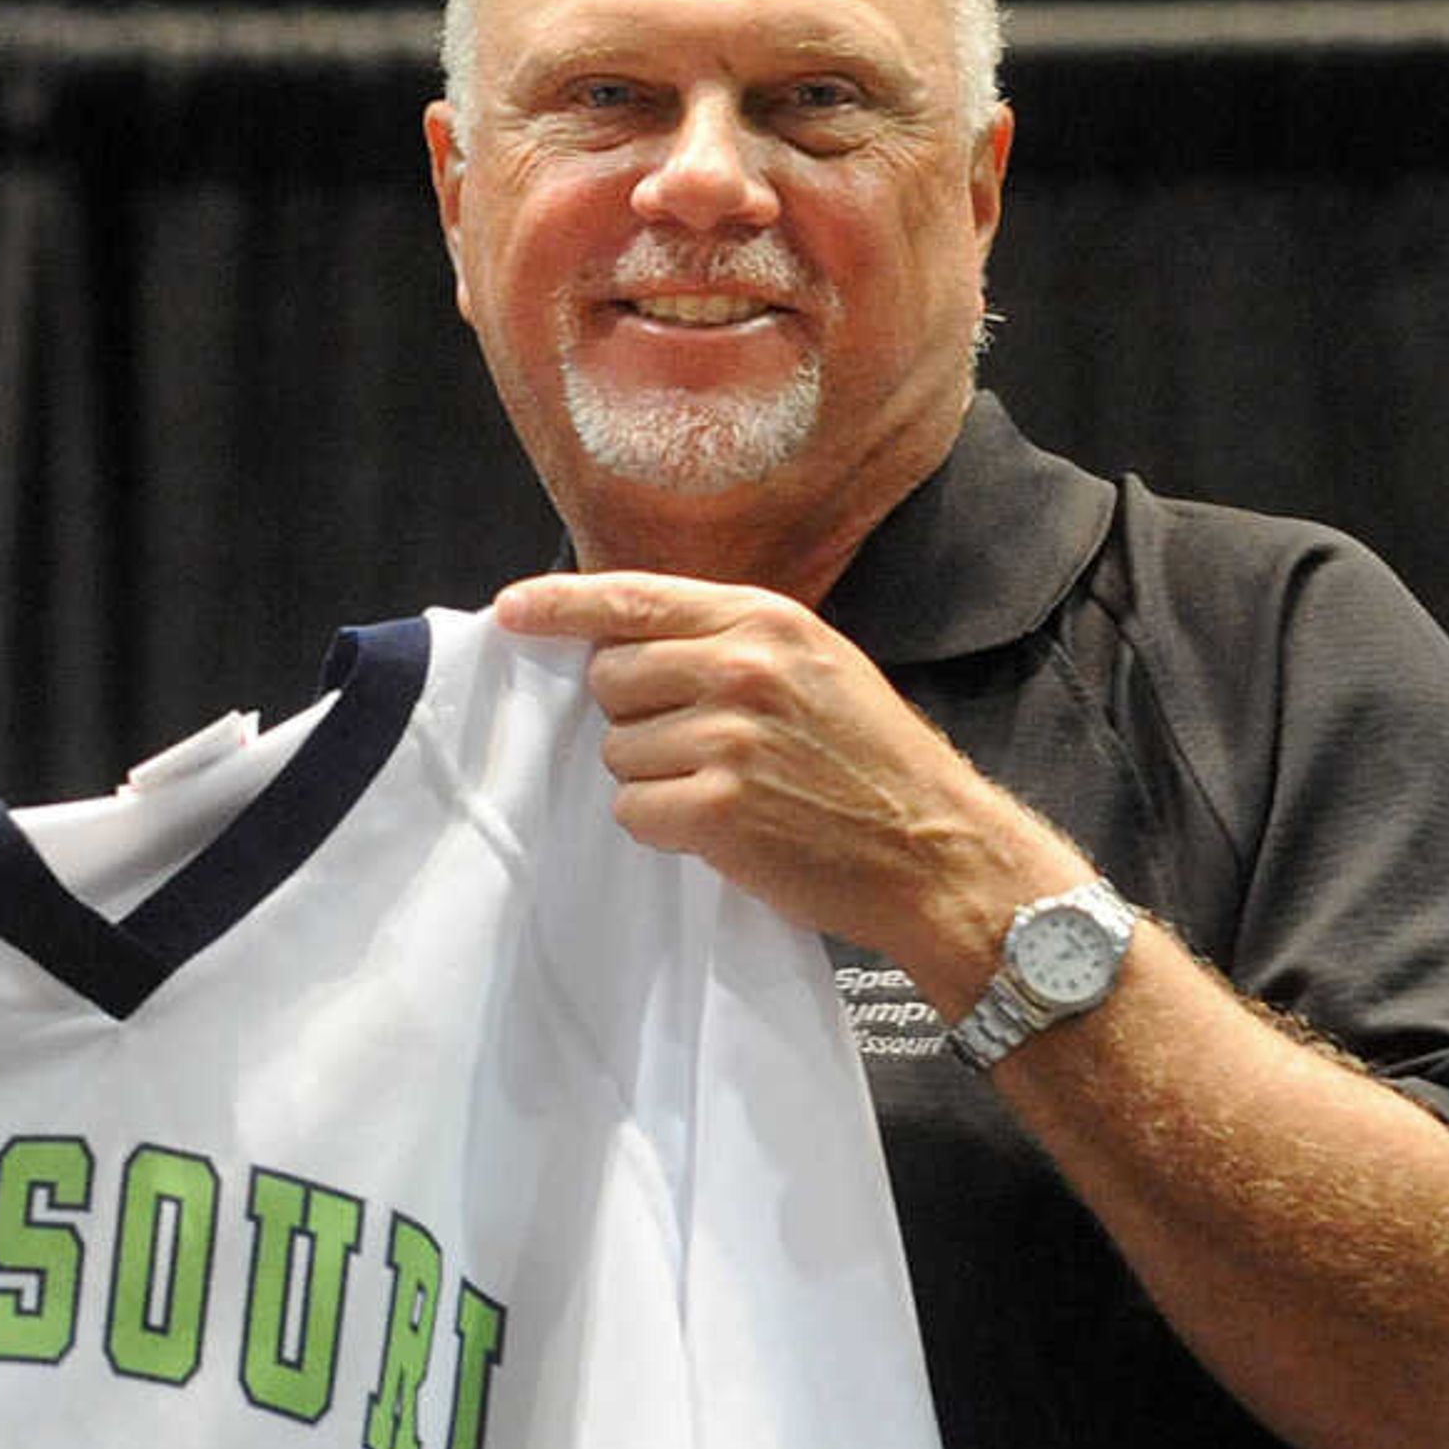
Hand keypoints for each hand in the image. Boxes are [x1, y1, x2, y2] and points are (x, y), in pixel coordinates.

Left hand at [499, 569, 1065, 971]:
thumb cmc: (872, 760)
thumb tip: (618, 641)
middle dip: (637, 716)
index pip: (632, 598)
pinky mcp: (716, 809)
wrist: (936, 850)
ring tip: (730, 788)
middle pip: (611, 680)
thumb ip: (728, 641)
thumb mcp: (814, 665)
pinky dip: (664, 828)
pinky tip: (723, 828)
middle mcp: (740, 667)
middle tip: (703, 745)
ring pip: (617, 751)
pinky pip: (634, 811)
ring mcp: (726, 738)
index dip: (562, 606)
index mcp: (763, 619)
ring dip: (654, 778)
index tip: (511, 610)